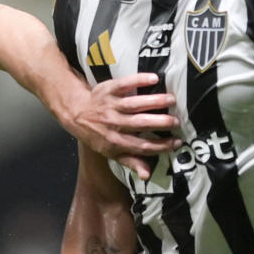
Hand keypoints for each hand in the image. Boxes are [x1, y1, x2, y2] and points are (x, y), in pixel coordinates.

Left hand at [57, 74, 177, 179]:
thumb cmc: (98, 135)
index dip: (161, 145)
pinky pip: (124, 84)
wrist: (77, 113)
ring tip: (171, 99)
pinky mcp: (108, 90)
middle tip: (176, 121)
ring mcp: (111, 106)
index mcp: (116, 142)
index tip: (177, 142)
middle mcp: (114, 124)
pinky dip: (138, 80)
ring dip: (154, 101)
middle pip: (140, 124)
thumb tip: (147, 175)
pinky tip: (154, 78)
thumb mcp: (111, 152)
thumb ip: (131, 162)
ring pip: (135, 104)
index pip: (142, 145)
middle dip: (160, 123)